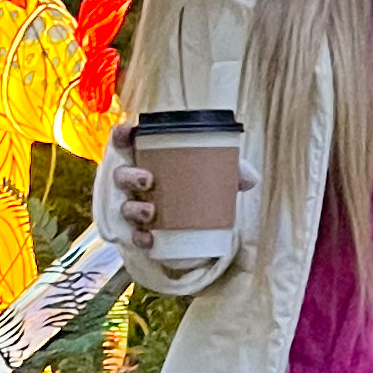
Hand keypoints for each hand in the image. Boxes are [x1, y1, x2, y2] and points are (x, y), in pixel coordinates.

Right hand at [91, 135, 249, 296]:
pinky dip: (139, 237)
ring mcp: (134, 207)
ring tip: (151, 212)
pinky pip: (133, 235)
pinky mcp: (140, 231)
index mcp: (147, 159)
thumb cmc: (201, 186)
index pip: (125, 143)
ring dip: (133, 208)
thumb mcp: (219, 174)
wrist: (200, 222)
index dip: (121, 136)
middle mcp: (134, 182)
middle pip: (121, 175)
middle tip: (149, 180)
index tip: (127, 133)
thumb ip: (233, 171)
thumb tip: (251, 179)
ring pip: (123, 206)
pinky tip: (149, 238)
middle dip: (130, 176)